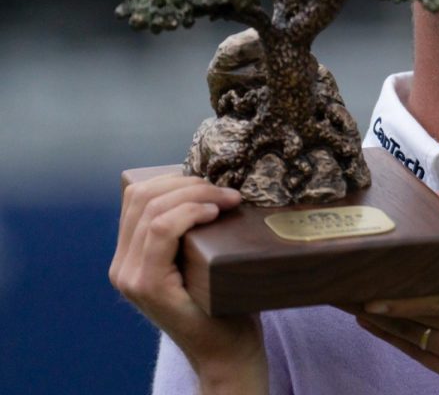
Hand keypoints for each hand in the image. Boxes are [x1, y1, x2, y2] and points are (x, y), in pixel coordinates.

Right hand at [109, 172, 266, 393]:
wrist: (226, 348)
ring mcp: (129, 276)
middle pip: (142, 196)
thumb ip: (191, 228)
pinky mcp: (146, 285)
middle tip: (227, 191)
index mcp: (130, 254)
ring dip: (196, 194)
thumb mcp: (201, 255)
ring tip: (228, 200)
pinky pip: (159, 231)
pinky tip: (213, 213)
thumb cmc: (223, 299)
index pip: (138, 195)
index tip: (214, 182)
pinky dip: (188, 212)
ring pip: (152, 210)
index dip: (175, 178)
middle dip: (189, 182)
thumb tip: (212, 181)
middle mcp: (121, 264)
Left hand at [350, 235, 438, 394]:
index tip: (371, 268)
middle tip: (341, 274)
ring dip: (374, 313)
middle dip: (376, 291)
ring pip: (409, 329)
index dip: (401, 283)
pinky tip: (370, 320)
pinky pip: (417, 351)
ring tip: (345, 292)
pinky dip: (390, 335)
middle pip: (416, 305)